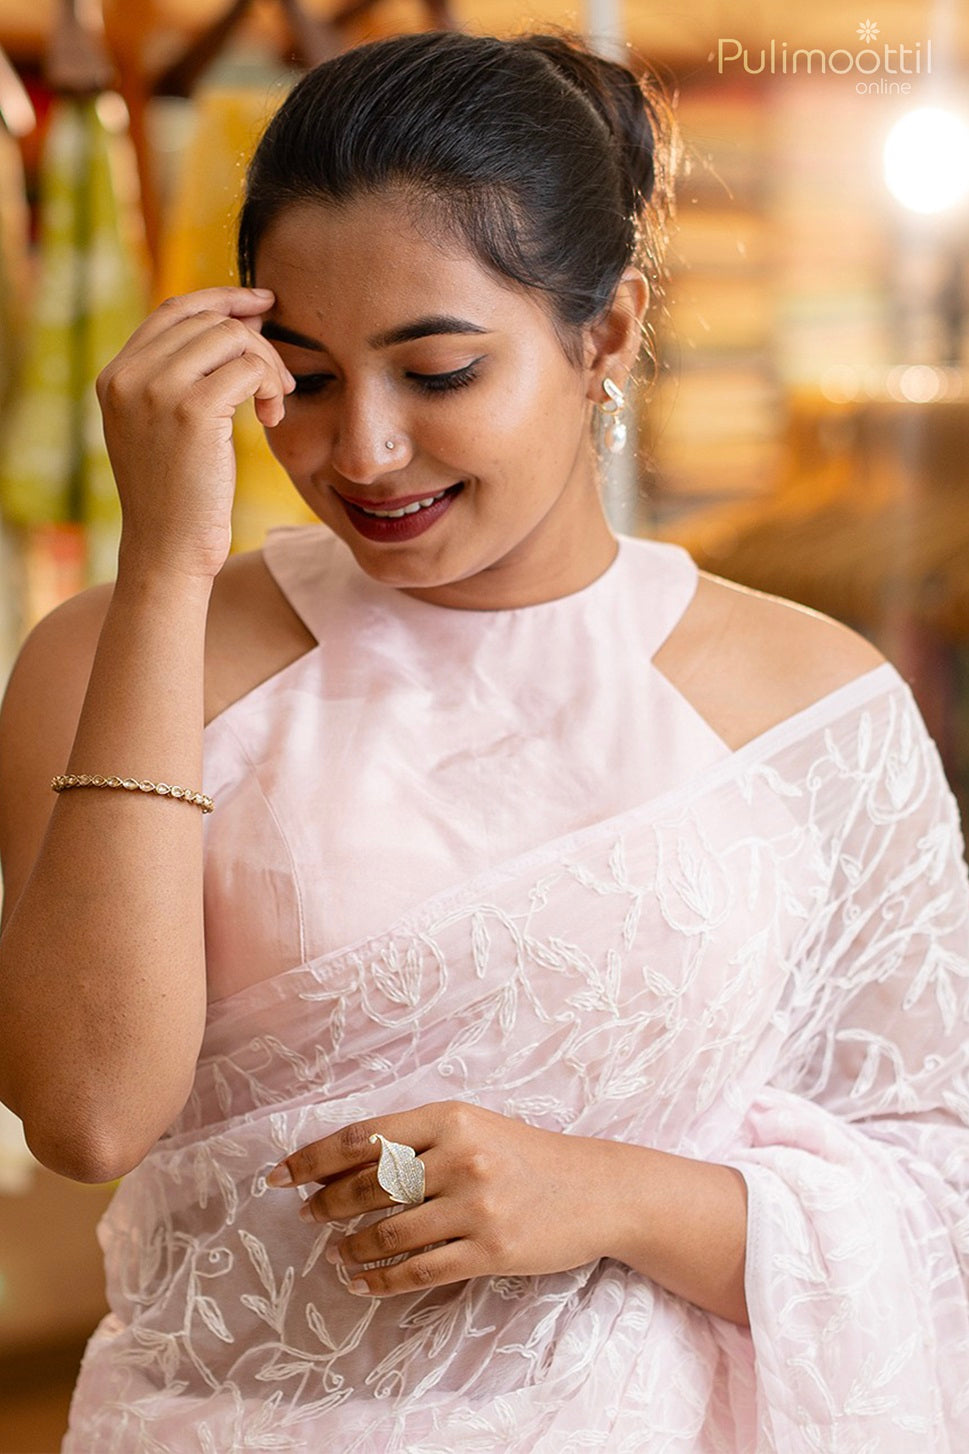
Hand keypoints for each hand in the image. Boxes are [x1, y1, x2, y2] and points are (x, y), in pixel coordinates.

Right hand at [95, 287, 294, 582]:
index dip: (223, 298)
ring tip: (273, 405)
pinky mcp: (193, 411)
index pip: (174, 309)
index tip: (263, 304)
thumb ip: (175, 379)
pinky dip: (271, 387)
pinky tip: (271, 420)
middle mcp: (129, 376)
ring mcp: (157, 390)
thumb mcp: (159, 429)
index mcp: (115, 376)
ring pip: (233, 337)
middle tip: (279, 384)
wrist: (167, 550)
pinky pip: (250, 368)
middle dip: (256, 343)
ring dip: (268, 366)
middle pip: (210, 321)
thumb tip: (233, 326)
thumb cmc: (175, 497)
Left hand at [265, 1100, 631, 1297]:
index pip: (364, 1137)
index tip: (280, 1173)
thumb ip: (418, 1139)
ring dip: (351, 1246)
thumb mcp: (475, 1127)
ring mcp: (476, 1207)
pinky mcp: (491, 1251)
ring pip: (389, 1233)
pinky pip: (419, 1270)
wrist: (598, 1189)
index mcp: (450, 1117)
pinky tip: (361, 1281)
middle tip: (306, 1215)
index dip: (313, 1157)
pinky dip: (381, 1280)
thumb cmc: (527, 1155)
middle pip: (369, 1185)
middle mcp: (460, 1157)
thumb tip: (346, 1163)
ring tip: (336, 1253)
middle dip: (326, 1203)